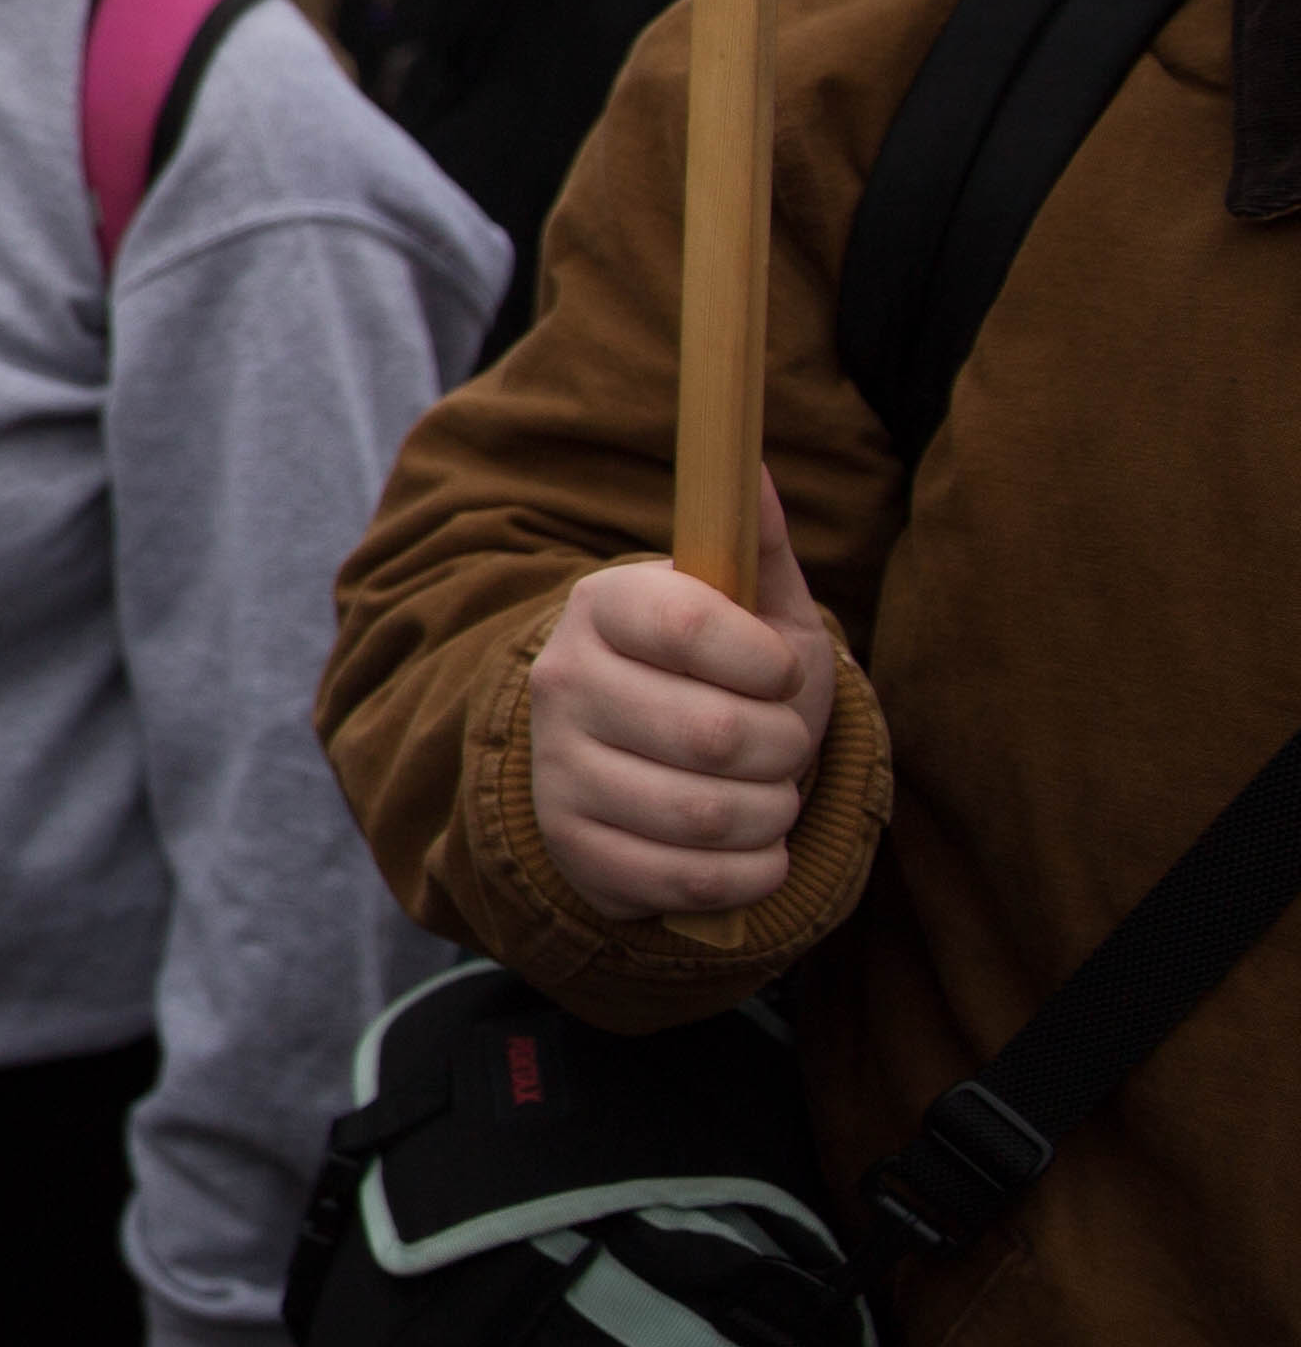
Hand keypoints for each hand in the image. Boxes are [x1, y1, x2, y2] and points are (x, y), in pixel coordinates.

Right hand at [526, 473, 842, 921]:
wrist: (642, 769)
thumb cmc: (720, 681)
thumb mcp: (751, 613)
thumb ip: (757, 547)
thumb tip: (757, 467)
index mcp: (603, 606)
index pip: (692, 626)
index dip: (765, 662)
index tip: (777, 673)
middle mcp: (563, 682)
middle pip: (717, 735)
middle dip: (785, 749)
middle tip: (780, 744)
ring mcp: (560, 770)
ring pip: (709, 815)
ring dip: (772, 813)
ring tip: (765, 795)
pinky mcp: (575, 848)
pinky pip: (694, 879)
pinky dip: (752, 871)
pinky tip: (746, 845)